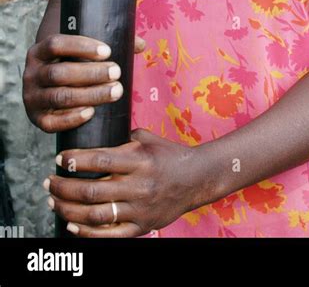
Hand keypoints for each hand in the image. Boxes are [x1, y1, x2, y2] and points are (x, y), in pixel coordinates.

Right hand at [22, 33, 145, 132]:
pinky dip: (71, 119)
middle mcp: (31, 74)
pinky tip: (92, 113)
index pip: (56, 44)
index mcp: (39, 51)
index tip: (108, 51)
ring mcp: (32, 97)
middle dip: (91, 73)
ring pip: (59, 97)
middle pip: (59, 73)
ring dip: (89, 95)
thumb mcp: (83, 52)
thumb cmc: (73, 64)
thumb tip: (140, 45)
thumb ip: (109, 45)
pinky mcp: (37, 118)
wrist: (51, 87)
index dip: (81, 47)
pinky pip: (51, 123)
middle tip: (117, 73)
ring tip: (116, 91)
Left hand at [44, 129, 204, 236]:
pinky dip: (86, 232)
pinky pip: (108, 235)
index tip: (59, 159)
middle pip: (91, 190)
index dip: (75, 160)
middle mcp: (139, 185)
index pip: (99, 160)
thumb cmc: (168, 155)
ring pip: (95, 215)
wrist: (197, 178)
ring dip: (68, 209)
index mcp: (139, 160)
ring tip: (54, 201)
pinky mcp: (141, 227)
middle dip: (64, 186)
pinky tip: (71, 224)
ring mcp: (139, 209)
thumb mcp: (147, 138)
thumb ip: (121, 139)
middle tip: (49, 181)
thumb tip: (93, 135)